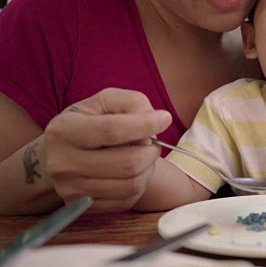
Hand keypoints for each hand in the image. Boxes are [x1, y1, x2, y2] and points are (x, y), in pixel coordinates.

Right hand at [41, 88, 171, 211]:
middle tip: (151, 142)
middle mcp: (62, 163)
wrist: (60, 154)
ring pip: (132, 184)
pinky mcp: (82, 207)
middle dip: (151, 151)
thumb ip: (132, 102)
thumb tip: (157, 119)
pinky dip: (139, 185)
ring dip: (148, 168)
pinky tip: (132, 172)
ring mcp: (71, 188)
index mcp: (64, 130)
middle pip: (128, 162)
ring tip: (142, 156)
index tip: (164, 119)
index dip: (146, 125)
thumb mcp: (106, 101)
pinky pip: (127, 200)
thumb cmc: (89, 122)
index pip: (113, 130)